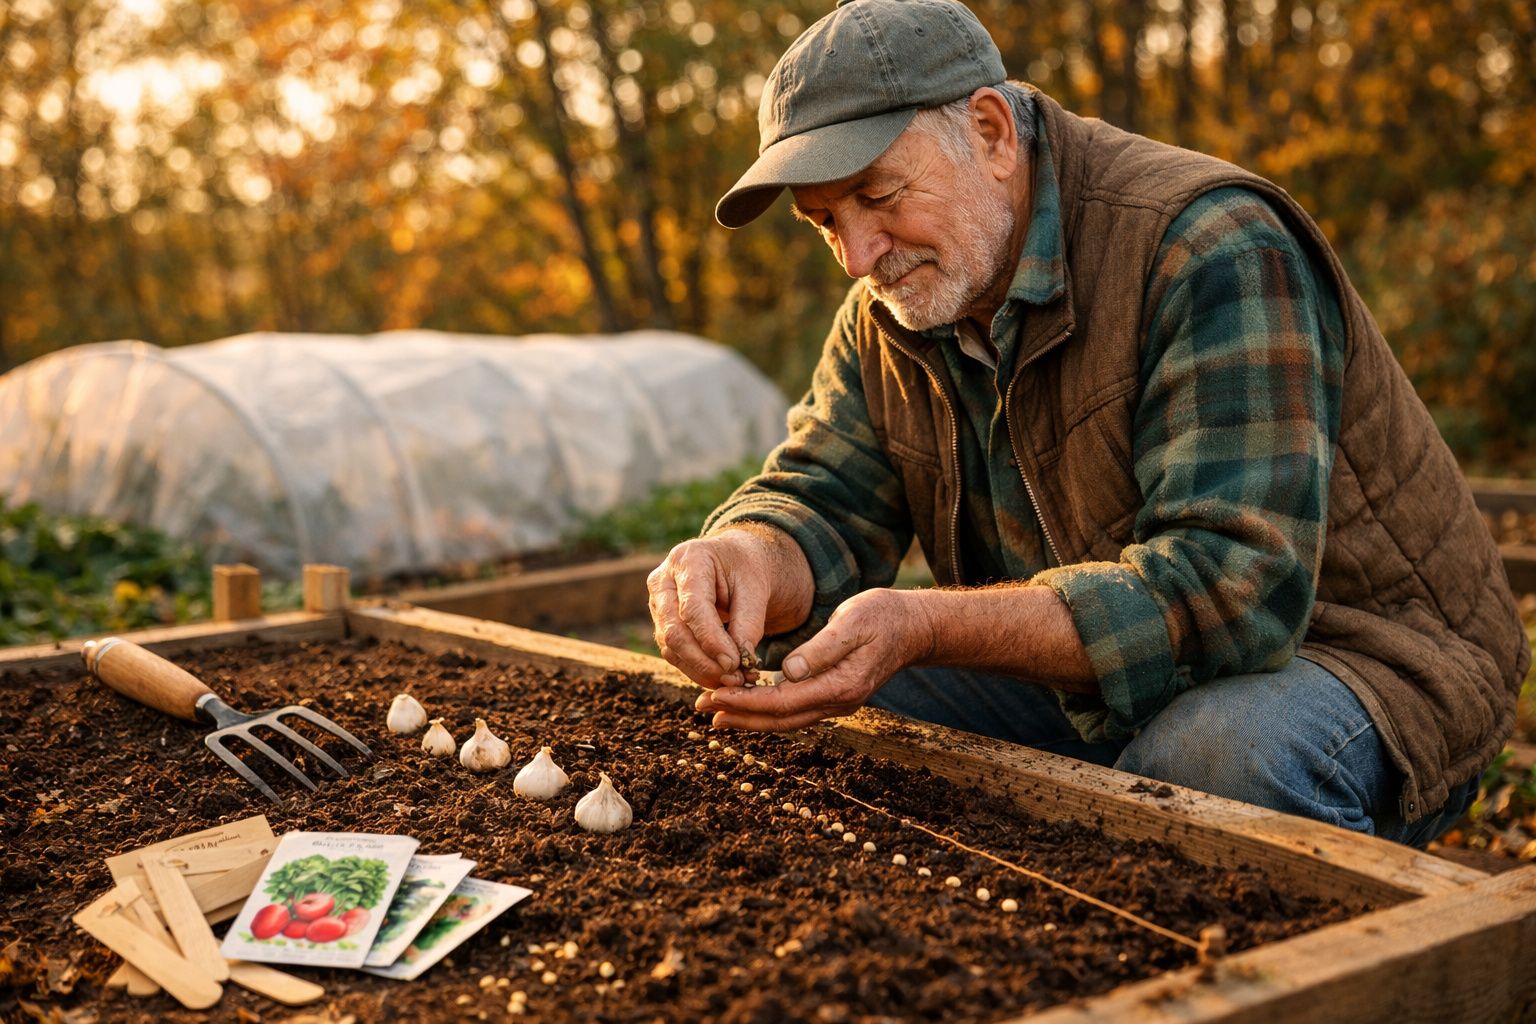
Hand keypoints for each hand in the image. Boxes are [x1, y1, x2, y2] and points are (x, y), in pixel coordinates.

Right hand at [648, 534, 772, 688]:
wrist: (734, 563)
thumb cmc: (745, 569)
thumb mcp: (755, 587)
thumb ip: (749, 623)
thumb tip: (739, 662)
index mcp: (689, 559)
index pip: (692, 607)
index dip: (711, 640)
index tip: (734, 663)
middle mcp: (663, 581)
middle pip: (674, 631)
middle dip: (704, 661)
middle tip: (734, 678)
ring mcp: (658, 604)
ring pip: (671, 647)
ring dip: (700, 670)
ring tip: (732, 680)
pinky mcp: (661, 624)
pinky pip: (674, 653)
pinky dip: (696, 669)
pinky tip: (719, 677)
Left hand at [696, 588, 933, 730]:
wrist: (914, 627)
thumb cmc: (883, 617)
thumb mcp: (854, 621)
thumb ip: (822, 647)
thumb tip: (787, 672)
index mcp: (842, 685)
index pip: (784, 701)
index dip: (747, 701)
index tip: (716, 694)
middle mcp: (839, 702)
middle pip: (781, 719)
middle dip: (740, 716)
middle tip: (702, 708)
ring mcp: (837, 702)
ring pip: (786, 720)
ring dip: (749, 717)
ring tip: (715, 711)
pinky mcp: (833, 695)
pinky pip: (794, 711)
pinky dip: (767, 710)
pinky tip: (746, 702)